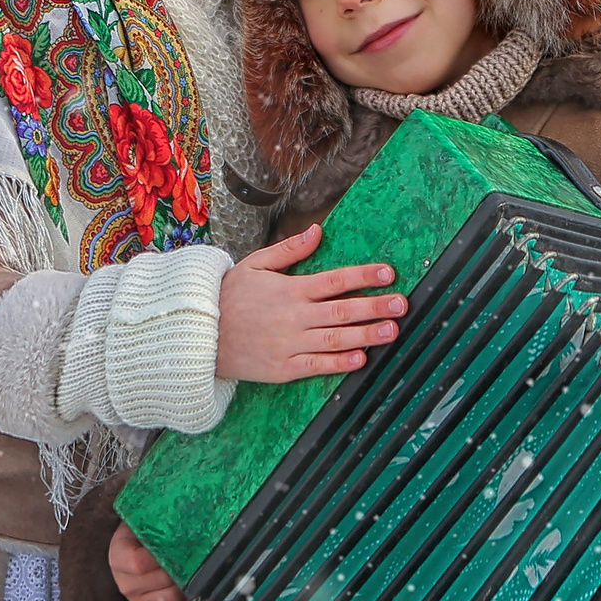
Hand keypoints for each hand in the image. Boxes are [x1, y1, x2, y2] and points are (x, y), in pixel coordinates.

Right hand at [109, 522, 186, 600]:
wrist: (134, 547)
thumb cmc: (142, 532)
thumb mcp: (143, 521)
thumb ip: (157, 521)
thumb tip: (183, 519)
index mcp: (118, 557)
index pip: (139, 563)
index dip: (163, 556)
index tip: (178, 545)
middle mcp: (125, 582)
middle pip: (162, 581)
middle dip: (182, 569)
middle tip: (195, 557)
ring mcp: (136, 600)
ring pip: (171, 597)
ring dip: (185, 585)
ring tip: (192, 571)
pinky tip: (187, 593)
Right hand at [215, 224, 402, 382]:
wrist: (198, 335)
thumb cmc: (228, 297)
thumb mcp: (255, 265)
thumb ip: (289, 250)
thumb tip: (318, 231)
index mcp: (289, 290)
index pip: (334, 280)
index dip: (363, 275)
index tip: (388, 273)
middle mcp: (293, 317)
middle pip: (342, 310)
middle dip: (375, 306)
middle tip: (402, 304)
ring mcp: (289, 344)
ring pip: (335, 339)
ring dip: (366, 335)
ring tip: (392, 330)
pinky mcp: (282, 369)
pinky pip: (316, 366)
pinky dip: (339, 364)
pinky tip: (360, 359)